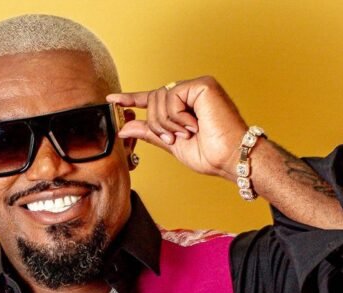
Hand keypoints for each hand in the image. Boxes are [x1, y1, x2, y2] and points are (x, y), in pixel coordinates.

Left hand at [107, 76, 247, 180]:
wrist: (230, 158)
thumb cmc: (209, 154)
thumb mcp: (172, 143)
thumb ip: (150, 132)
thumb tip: (125, 126)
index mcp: (185, 105)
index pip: (154, 98)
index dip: (132, 98)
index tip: (111, 99)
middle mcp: (191, 92)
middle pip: (154, 100)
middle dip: (158, 124)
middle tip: (175, 138)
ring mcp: (197, 86)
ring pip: (160, 99)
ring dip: (169, 123)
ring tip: (188, 133)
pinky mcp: (202, 85)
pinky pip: (172, 97)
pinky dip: (177, 116)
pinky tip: (194, 124)